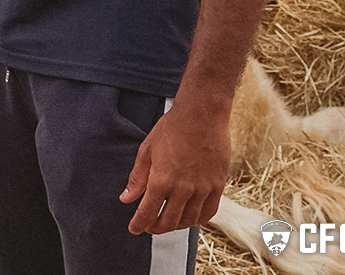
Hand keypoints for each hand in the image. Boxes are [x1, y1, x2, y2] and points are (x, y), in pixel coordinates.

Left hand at [120, 99, 230, 233]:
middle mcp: (183, 189)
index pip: (148, 213)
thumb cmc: (171, 129)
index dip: (139, 224)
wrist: (201, 116)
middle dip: (155, 227)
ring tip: (166, 221)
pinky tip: (189, 216)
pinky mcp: (217, 186)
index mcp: (162, 180)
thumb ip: (137, 178)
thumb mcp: (146, 150)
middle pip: (168, 222)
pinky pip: (208, 213)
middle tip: (148, 225)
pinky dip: (197, 219)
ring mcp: (203, 189)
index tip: (134, 229)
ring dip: (175, 225)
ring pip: (188, 221)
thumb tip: (126, 197)